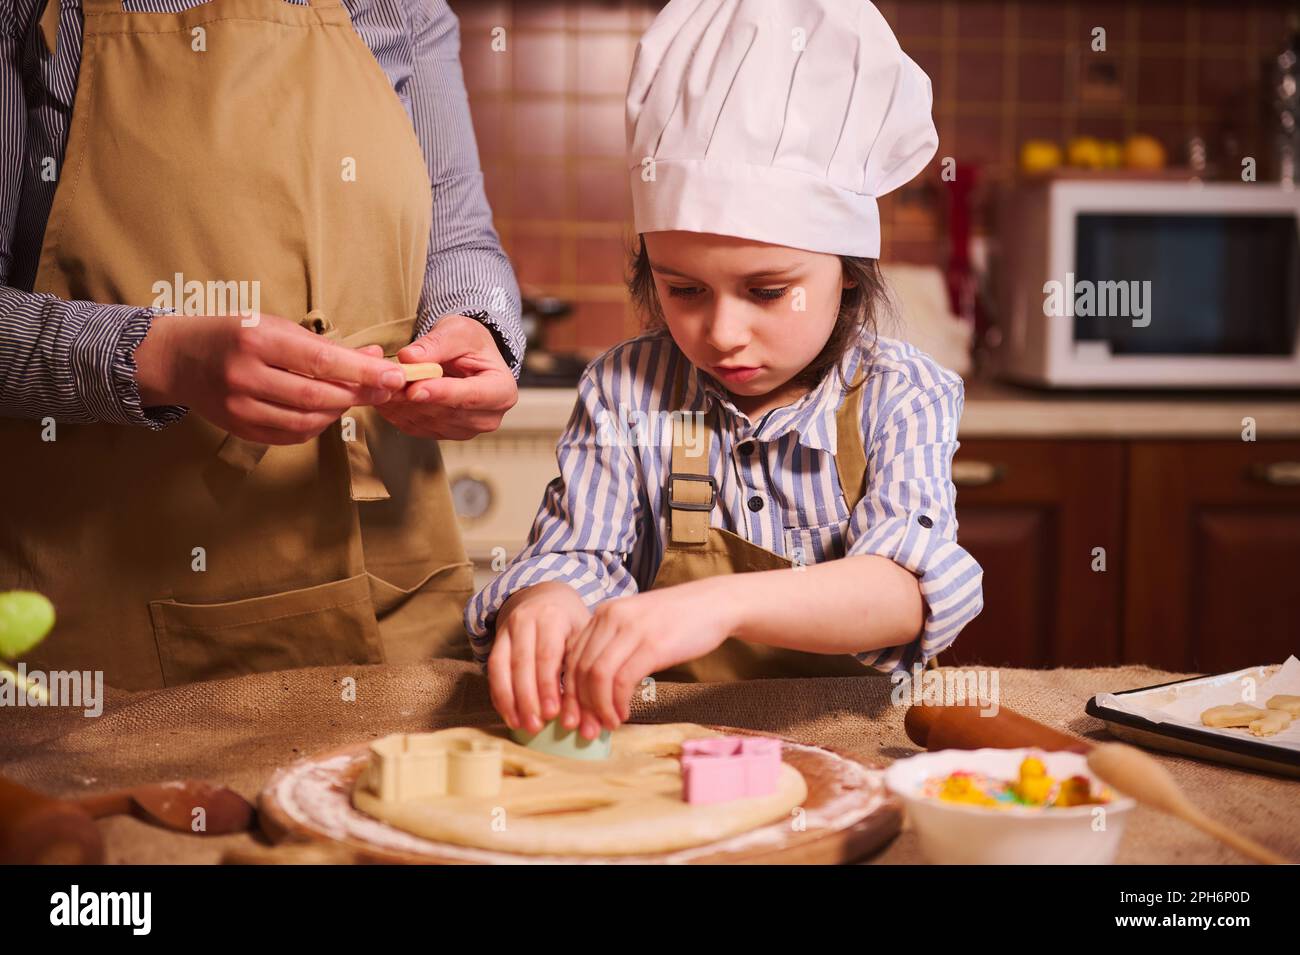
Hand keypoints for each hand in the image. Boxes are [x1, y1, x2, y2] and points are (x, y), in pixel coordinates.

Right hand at [135, 313, 404, 443]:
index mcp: (258, 339)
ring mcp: (239, 406)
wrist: (179, 358)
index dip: (363, 373)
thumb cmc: (236, 334)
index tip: (394, 376)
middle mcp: (245, 374)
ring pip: (307, 420)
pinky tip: (325, 411)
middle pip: (318, 396)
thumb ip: (326, 346)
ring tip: (352, 397)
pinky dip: (317, 425)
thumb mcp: (277, 326)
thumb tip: (377, 358)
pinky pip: (292, 435)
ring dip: (339, 411)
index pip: (322, 361)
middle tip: (384, 391)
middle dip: (358, 395)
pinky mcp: (239, 428)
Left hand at [370, 314, 516, 439]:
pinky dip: (397, 412)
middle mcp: (488, 418)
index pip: (471, 396)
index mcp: (502, 391)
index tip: (415, 389)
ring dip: (402, 405)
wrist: (468, 357)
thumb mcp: (458, 331)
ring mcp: (466, 430)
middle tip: (386, 381)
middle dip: (414, 398)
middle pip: (447, 413)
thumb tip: (409, 357)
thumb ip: (436, 343)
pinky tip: (384, 395)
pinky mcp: (444, 434)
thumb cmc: (471, 343)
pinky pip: (416, 427)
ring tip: (381, 383)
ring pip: (428, 421)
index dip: (442, 394)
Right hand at [487, 581, 591, 733]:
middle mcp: (525, 619)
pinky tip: (509, 715)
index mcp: (552, 616)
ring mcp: (507, 628)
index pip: (547, 655)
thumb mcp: (583, 635)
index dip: (548, 686)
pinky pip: (493, 669)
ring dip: (510, 700)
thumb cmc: (570, 623)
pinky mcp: (496, 639)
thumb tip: (589, 710)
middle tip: (536, 726)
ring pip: (501, 667)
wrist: (546, 597)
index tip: (553, 714)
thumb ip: (582, 667)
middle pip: (522, 663)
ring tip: (520, 725)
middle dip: (527, 698)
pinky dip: (499, 694)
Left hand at [560, 580, 738, 738]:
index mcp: (604, 614)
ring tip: (607, 724)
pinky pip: (623, 680)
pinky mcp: (652, 644)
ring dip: (599, 707)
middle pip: (580, 668)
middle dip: (580, 705)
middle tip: (586, 730)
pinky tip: (623, 714)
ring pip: (597, 676)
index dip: (569, 692)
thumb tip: (593, 688)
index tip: (573, 716)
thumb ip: (613, 647)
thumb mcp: (636, 625)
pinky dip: (618, 702)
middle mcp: (611, 617)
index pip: (572, 657)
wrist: (715, 604)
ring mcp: (632, 629)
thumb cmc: (677, 620)